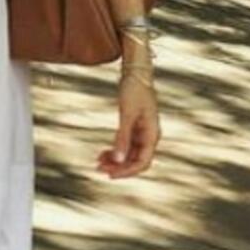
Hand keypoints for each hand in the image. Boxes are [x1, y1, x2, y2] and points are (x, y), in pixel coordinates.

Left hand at [96, 39, 160, 178]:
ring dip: (116, 160)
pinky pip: (126, 145)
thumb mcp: (126, 114)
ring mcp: (142, 133)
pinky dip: (115, 150)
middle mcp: (149, 136)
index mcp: (152, 134)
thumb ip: (122, 137)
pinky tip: (103, 153)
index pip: (142, 162)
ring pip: (130, 154)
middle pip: (136, 161)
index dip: (127, 171)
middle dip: (118, 167)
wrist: (136, 73)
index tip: (110, 175)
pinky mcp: (135, 128)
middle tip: (99, 169)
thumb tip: (118, 159)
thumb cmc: (134, 90)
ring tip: (98, 162)